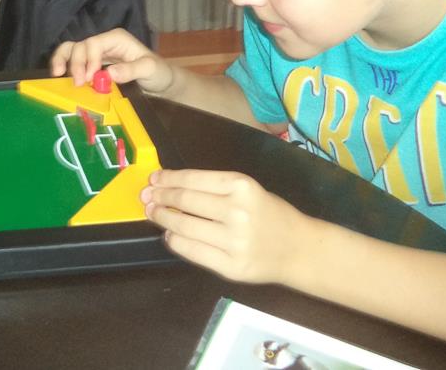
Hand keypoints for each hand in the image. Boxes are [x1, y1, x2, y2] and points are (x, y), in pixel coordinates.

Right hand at [49, 29, 174, 92]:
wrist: (160, 82)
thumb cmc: (158, 73)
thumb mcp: (150, 70)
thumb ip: (131, 70)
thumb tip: (108, 73)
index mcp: (116, 38)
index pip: (94, 43)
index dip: (88, 59)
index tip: (88, 78)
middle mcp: (104, 42)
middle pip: (80, 45)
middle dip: (75, 63)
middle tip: (77, 83)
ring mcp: (97, 53)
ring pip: (72, 49)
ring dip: (62, 60)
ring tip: (56, 74)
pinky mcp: (92, 64)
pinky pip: (73, 61)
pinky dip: (65, 66)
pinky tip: (60, 77)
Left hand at [141, 169, 309, 284]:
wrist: (300, 249)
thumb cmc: (269, 214)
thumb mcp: (247, 190)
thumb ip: (212, 188)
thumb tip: (167, 184)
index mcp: (241, 186)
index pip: (192, 179)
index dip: (167, 179)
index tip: (153, 179)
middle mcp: (237, 211)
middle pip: (184, 202)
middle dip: (159, 197)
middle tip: (146, 197)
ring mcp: (234, 241)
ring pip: (183, 227)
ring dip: (162, 218)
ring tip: (153, 213)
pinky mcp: (231, 266)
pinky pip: (192, 251)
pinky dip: (175, 242)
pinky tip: (170, 236)